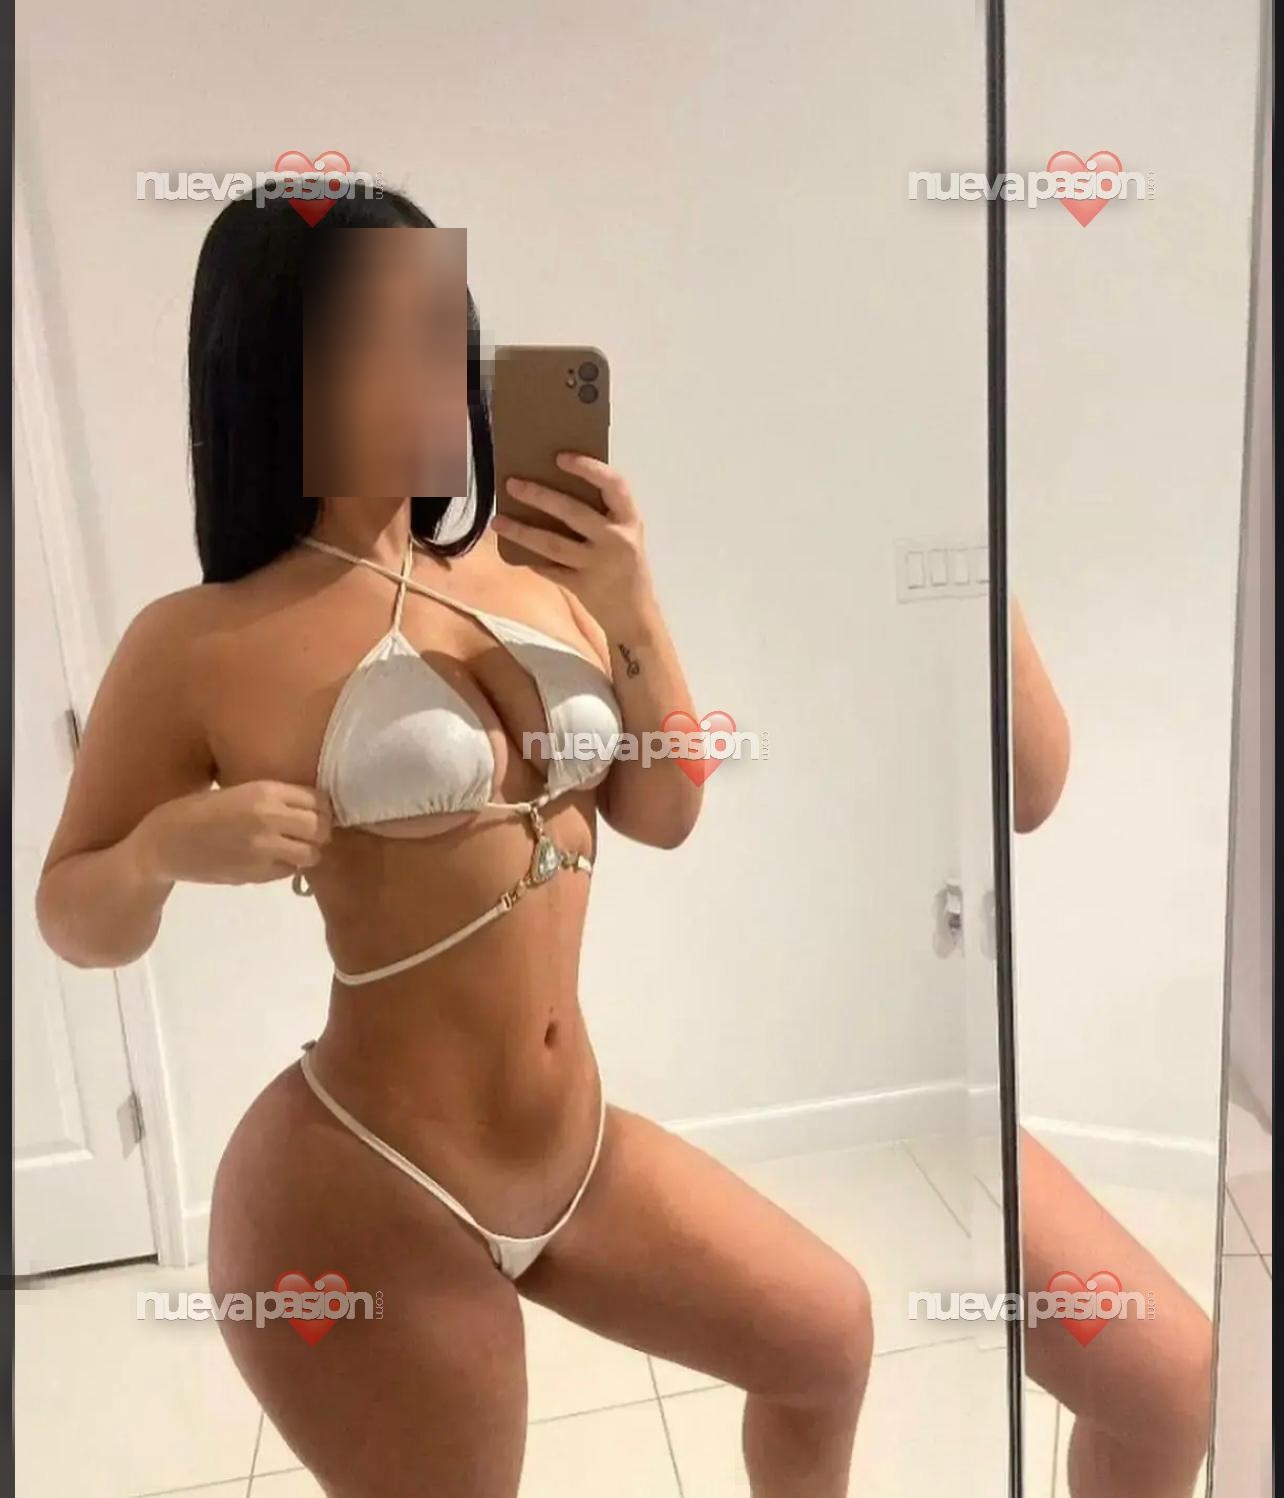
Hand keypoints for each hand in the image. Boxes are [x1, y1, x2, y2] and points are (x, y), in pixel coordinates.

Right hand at [131, 781, 333, 887]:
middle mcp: (269, 819)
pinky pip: (288, 872)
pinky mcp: (255, 874)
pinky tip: (271, 859)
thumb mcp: (237, 791)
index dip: (321, 807)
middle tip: (308, 832)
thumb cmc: (196, 810)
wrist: (164, 844)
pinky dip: (287, 867)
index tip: (316, 811)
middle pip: (321, 828)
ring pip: (311, 854)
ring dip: (306, 852)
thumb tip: (308, 804)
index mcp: (264, 791)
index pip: (317, 800)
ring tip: (292, 848)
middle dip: (320, 830)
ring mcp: (263, 849)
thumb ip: (271, 797)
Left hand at [493, 454, 654, 631]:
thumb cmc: (626, 564)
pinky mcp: (582, 587)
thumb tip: (555, 484)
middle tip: (511, 484)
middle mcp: (616, 540)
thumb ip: (602, 513)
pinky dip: (531, 560)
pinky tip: (512, 552)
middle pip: (574, 513)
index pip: (614, 485)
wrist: (635, 616)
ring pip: (553, 544)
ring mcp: (598, 565)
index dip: (588, 468)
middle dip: (539, 496)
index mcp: (630, 520)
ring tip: (497, 521)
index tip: (561, 457)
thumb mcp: (624, 534)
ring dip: (522, 531)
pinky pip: (550, 570)